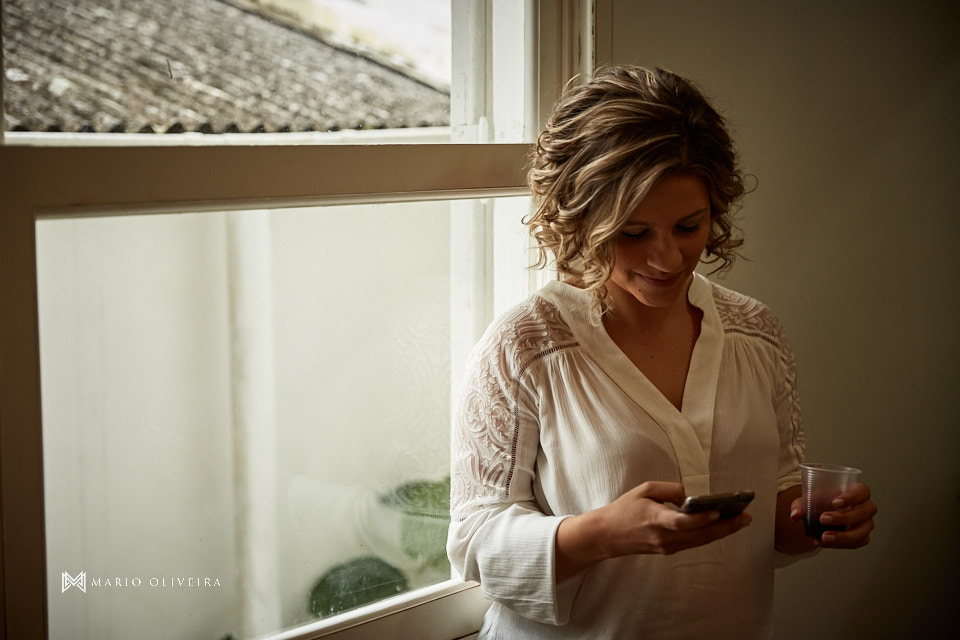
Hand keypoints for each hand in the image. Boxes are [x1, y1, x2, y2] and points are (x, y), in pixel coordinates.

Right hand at [601, 481, 751, 555]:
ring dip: (722, 532)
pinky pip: (694, 542)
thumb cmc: (625, 508)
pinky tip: (723, 526)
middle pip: (699, 535)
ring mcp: (667, 546)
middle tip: (746, 517)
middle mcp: (663, 537)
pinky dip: (710, 534)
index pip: (681, 522)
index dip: (701, 518)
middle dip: (725, 526)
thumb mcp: (644, 489)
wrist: (608, 535)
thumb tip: (690, 496)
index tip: (717, 511)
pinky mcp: (669, 550)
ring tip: (741, 521)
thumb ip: (669, 489)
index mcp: (654, 519)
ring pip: (701, 541)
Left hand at [790, 482, 876, 548]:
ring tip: (824, 537)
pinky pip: (855, 543)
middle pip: (864, 513)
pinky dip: (839, 544)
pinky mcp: (862, 537)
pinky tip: (823, 542)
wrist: (823, 513)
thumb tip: (795, 515)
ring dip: (843, 537)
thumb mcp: (810, 499)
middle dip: (844, 518)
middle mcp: (866, 507)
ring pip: (862, 532)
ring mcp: (866, 524)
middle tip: (823, 519)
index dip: (852, 497)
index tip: (834, 502)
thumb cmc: (822, 501)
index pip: (863, 491)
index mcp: (858, 492)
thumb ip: (801, 504)